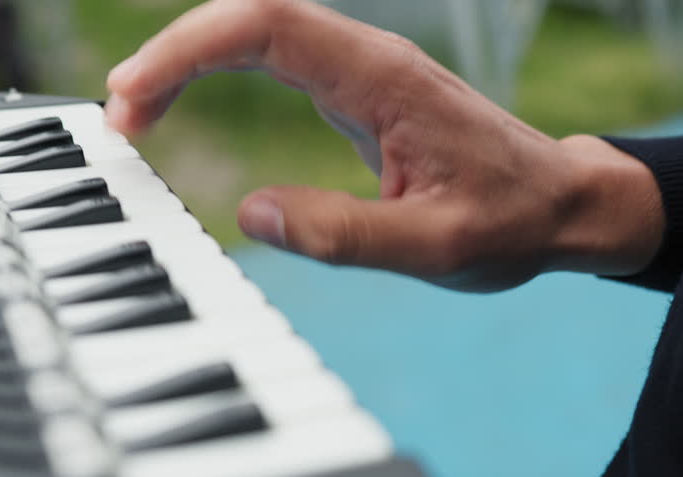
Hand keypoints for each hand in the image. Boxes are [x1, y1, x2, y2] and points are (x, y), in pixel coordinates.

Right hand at [105, 0, 663, 291]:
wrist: (562, 205)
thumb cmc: (512, 221)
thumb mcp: (437, 246)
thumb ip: (345, 233)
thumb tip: (250, 213)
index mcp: (384, 79)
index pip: (267, 26)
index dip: (189, 47)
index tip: (132, 97)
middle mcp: (369, 60)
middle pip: (249, 17)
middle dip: (172, 54)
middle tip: (120, 118)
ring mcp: (362, 71)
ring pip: (255, 32)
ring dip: (187, 61)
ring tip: (136, 115)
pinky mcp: (357, 92)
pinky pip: (271, 56)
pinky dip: (216, 71)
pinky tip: (185, 102)